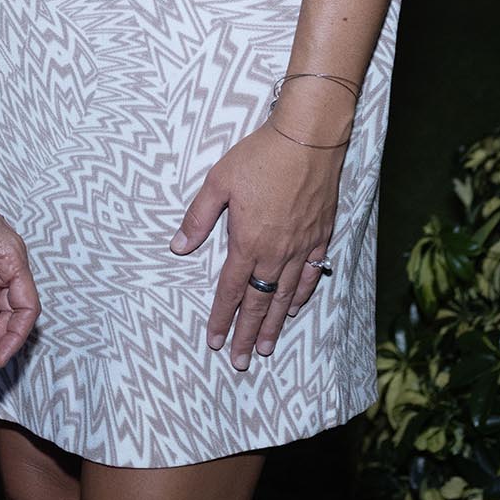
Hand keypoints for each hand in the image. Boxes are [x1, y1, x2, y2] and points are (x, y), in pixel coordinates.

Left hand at [172, 112, 348, 369]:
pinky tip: (295, 308)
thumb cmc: (260, 156)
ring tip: (265, 348)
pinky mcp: (321, 235)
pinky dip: (301, 296)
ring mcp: (302, 246)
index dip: (221, 317)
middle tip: (239, 361)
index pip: (231, 289)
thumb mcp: (219, 181)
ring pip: (286, 295)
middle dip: (247, 334)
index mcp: (248, 241)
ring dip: (274, 324)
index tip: (213, 341)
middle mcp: (276, 252)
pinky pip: (311, 275)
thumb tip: (178, 247)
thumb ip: (198, 218)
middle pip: (260, 302)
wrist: (308, 139)